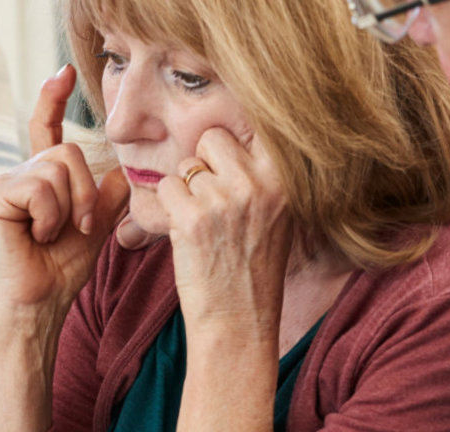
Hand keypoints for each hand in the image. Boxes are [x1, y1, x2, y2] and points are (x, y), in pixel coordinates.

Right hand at [0, 65, 130, 313]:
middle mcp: (20, 172)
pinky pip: (41, 187)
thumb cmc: (64, 266)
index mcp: (42, 176)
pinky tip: (39, 236)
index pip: (46, 128)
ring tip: (53, 234)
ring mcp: (4, 182)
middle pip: (66, 151)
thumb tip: (124, 165)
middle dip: (85, 193)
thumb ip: (109, 192)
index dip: (53, 98)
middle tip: (79, 226)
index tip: (66, 70)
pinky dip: (51, 216)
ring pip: (56, 168)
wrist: (42, 300)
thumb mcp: (98, 222)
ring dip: (70, 208)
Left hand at [157, 128, 290, 332]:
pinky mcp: (190, 218)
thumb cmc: (254, 270)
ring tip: (204, 225)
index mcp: (283, 180)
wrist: (239, 321)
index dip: (233, 146)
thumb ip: (261, 176)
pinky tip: (187, 234)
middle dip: (205, 163)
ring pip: (185, 165)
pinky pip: (166, 188)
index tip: (229, 162)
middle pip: (213, 138)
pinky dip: (168, 209)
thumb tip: (227, 135)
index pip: (253, 127)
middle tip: (213, 201)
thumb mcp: (278, 216)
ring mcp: (223, 199)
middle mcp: (256, 184)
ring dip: (186, 191)